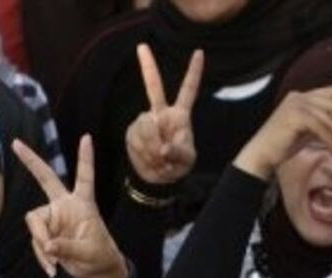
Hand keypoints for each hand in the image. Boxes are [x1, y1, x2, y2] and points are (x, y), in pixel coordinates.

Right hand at [15, 135, 126, 277]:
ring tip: (55, 263)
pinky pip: (37, 242)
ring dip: (42, 244)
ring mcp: (54, 219)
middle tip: (16, 143)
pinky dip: (42, 257)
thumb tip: (47, 245)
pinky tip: (52, 269)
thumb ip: (67, 248)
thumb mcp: (88, 253)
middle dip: (31, 162)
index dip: (85, 158)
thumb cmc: (100, 258)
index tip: (87, 137)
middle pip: (46, 179)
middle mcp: (65, 206)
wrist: (97, 274)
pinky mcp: (47, 234)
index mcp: (83, 204)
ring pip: (35, 224)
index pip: (84, 177)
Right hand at [125, 45, 202, 184]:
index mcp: (180, 116)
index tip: (199, 53)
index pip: (188, 90)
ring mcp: (145, 120)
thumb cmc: (178, 166)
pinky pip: (136, 139)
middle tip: (142, 46)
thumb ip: (178, 153)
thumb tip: (163, 148)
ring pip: (145, 126)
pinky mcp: (132, 131)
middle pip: (153, 86)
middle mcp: (161, 113)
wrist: (158, 178)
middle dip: (147, 65)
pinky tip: (149, 159)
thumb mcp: (186, 161)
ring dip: (152, 148)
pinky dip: (142, 152)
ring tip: (159, 160)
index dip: (194, 73)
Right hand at [233, 83, 331, 179]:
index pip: (330, 91)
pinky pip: (321, 128)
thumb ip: (324, 124)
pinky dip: (331, 142)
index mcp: (302, 96)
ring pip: (329, 118)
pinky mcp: (295, 117)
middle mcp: (300, 96)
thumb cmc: (283, 145)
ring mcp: (297, 104)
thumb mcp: (308, 131)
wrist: (262, 154)